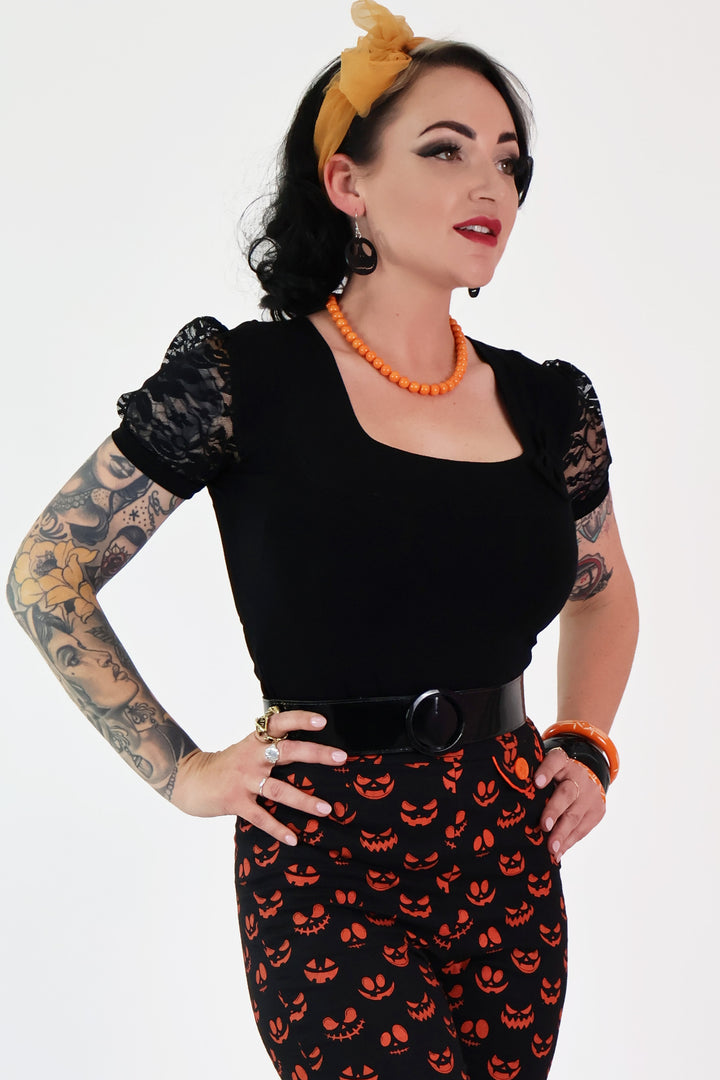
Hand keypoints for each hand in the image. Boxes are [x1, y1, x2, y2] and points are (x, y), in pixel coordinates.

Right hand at [171, 711, 346, 844]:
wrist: (189, 780)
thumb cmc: (226, 765)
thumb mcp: (247, 748)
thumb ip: (271, 746)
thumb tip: (307, 748)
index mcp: (255, 741)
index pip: (278, 722)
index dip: (299, 720)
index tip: (322, 721)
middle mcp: (252, 757)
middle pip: (287, 751)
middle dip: (316, 754)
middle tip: (341, 757)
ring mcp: (244, 780)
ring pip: (279, 789)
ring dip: (304, 800)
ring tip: (326, 810)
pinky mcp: (236, 802)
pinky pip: (261, 817)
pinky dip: (278, 829)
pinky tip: (293, 838)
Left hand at [534, 748, 605, 859]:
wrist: (588, 778)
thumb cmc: (554, 778)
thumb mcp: (546, 770)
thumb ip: (531, 780)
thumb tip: (509, 800)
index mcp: (561, 761)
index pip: (554, 760)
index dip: (546, 771)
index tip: (536, 783)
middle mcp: (577, 775)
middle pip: (566, 793)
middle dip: (554, 810)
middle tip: (543, 826)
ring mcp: (590, 793)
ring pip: (575, 814)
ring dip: (562, 833)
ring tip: (551, 848)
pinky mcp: (598, 810)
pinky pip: (583, 828)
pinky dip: (569, 841)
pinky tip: (558, 852)